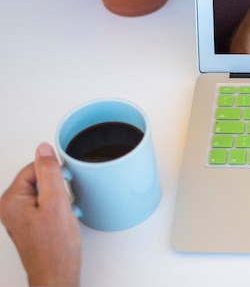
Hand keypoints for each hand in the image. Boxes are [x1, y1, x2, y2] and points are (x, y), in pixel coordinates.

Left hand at [0, 143, 80, 286]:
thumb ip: (49, 172)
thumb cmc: (55, 246)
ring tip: (64, 213)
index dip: (54, 173)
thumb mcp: (56, 201)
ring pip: (43, 192)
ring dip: (59, 198)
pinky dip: (58, 208)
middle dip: (57, 186)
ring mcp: (19, 217)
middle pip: (38, 179)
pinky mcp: (29, 224)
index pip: (33, 167)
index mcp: (11, 199)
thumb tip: (43, 149)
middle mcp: (10, 208)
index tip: (64, 185)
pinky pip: (45, 205)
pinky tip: (63, 220)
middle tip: (65, 201)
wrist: (57, 274)